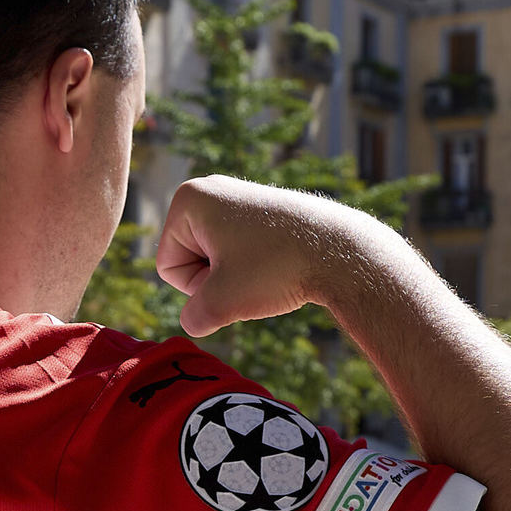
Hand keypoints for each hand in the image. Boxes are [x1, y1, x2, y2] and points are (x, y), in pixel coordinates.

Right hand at [153, 176, 377, 336]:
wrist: (341, 251)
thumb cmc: (276, 270)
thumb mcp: (222, 303)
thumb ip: (193, 318)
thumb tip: (195, 322)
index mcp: (188, 198)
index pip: (169, 266)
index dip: (198, 287)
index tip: (234, 276)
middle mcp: (210, 188)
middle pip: (190, 260)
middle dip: (216, 280)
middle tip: (254, 273)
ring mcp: (238, 196)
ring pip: (217, 259)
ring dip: (236, 278)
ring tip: (269, 271)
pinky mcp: (262, 209)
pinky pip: (240, 253)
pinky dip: (256, 268)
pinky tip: (281, 265)